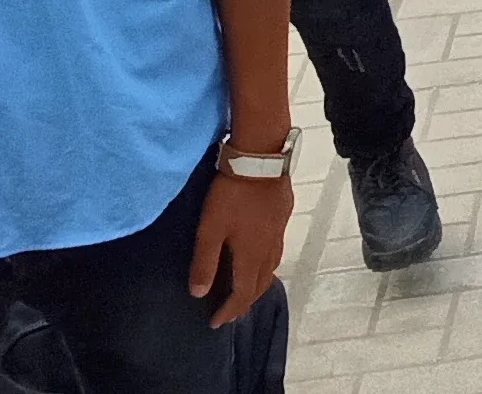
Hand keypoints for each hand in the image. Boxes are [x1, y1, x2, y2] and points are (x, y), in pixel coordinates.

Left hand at [188, 162, 291, 326]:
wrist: (262, 159)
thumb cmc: (232, 196)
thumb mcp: (209, 230)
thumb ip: (204, 262)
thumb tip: (198, 294)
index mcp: (251, 256)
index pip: (243, 294)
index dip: (230, 311)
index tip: (216, 322)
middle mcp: (269, 249)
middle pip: (261, 284)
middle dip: (246, 301)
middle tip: (231, 309)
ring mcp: (278, 232)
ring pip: (272, 266)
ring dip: (258, 282)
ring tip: (245, 286)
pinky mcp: (283, 215)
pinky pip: (276, 248)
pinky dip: (266, 262)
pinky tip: (258, 251)